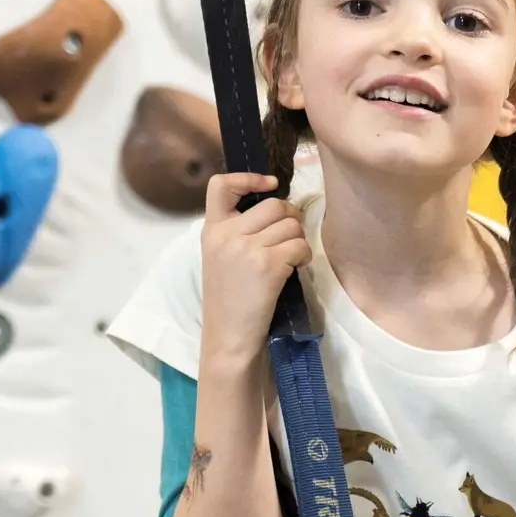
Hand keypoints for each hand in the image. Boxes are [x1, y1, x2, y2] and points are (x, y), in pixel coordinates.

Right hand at [199, 172, 309, 370]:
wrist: (229, 338)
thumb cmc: (230, 303)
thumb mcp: (220, 260)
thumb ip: (237, 233)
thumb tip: (277, 209)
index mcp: (211, 230)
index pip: (220, 184)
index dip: (248, 178)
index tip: (269, 185)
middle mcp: (226, 234)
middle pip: (273, 204)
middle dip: (290, 218)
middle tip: (289, 237)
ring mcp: (246, 248)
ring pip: (291, 225)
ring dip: (298, 240)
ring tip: (290, 259)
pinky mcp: (267, 265)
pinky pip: (299, 246)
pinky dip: (303, 256)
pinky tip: (294, 269)